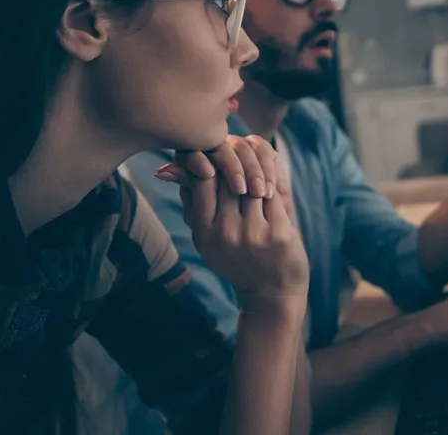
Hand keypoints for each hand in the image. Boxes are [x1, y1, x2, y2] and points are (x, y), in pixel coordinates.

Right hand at [157, 136, 307, 306]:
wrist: (272, 293)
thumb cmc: (238, 259)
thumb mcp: (207, 238)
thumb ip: (193, 203)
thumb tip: (169, 167)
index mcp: (203, 233)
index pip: (202, 179)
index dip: (212, 161)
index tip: (221, 159)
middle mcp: (225, 233)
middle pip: (227, 177)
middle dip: (235, 162)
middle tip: (242, 154)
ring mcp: (252, 233)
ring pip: (250, 181)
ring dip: (255, 170)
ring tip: (257, 167)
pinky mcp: (278, 232)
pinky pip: (273, 192)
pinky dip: (273, 182)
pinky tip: (272, 181)